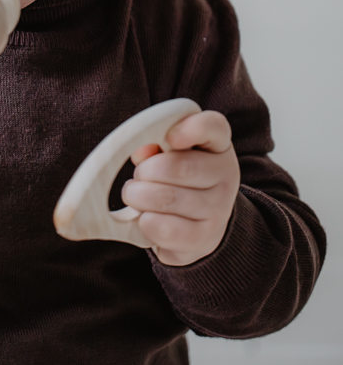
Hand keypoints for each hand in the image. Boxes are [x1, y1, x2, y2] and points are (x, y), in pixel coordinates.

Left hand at [121, 111, 239, 265]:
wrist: (196, 223)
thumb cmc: (176, 177)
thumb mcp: (167, 152)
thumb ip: (153, 143)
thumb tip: (141, 152)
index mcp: (218, 144)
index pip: (212, 126)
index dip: (189, 129)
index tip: (169, 138)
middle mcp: (226, 174)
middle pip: (177, 166)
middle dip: (145, 171)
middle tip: (139, 176)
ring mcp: (219, 209)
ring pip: (166, 198)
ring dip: (138, 196)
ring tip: (137, 196)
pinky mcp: (205, 238)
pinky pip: (163, 229)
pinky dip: (145, 221)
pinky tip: (146, 217)